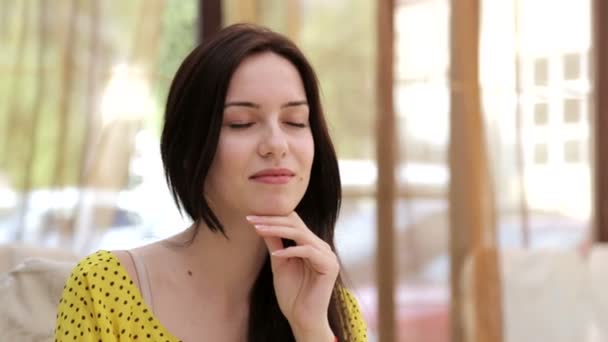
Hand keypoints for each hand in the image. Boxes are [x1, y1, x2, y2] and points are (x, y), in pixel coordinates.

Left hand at [247, 212, 338, 337]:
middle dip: (272, 221)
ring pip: (301, 234)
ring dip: (278, 230)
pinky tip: (275, 254)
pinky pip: (308, 251)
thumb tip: (262, 223)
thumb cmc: (292, 293)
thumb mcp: (279, 263)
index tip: (251, 217)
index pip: (293, 222)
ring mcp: (327, 255)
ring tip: (259, 230)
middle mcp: (320, 246)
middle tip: (252, 219)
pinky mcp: (329, 266)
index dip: (273, 217)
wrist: (302, 318)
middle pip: (296, 224)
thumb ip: (274, 243)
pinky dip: (291, 251)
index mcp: (311, 244)